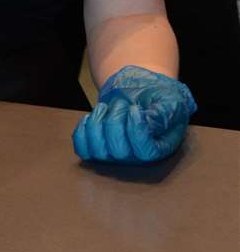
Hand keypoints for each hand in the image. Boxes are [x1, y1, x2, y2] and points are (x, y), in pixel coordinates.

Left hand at [73, 66, 196, 163]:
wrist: (138, 94)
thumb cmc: (158, 98)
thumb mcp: (169, 100)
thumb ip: (164, 112)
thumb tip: (151, 121)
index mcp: (160, 148)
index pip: (145, 152)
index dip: (136, 130)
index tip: (134, 108)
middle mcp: (138, 157)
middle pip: (119, 150)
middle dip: (115, 121)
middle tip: (121, 103)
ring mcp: (116, 154)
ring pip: (98, 150)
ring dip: (97, 124)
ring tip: (104, 107)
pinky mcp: (98, 147)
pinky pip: (82, 148)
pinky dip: (82, 131)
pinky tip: (90, 116)